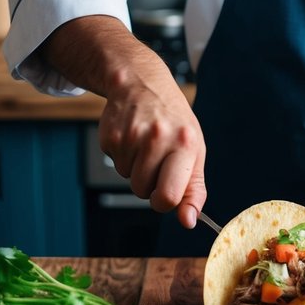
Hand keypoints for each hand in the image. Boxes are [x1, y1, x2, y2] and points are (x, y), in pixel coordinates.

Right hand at [44, 15, 206, 227]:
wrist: (143, 83)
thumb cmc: (174, 123)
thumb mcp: (194, 151)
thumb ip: (194, 189)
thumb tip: (189, 221)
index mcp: (185, 145)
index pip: (169, 196)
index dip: (165, 202)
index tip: (166, 195)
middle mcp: (158, 138)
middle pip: (143, 191)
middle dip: (148, 182)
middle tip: (157, 158)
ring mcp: (132, 136)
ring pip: (127, 179)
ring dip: (135, 168)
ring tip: (145, 144)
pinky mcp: (111, 135)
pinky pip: (114, 163)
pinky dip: (121, 155)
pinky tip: (131, 136)